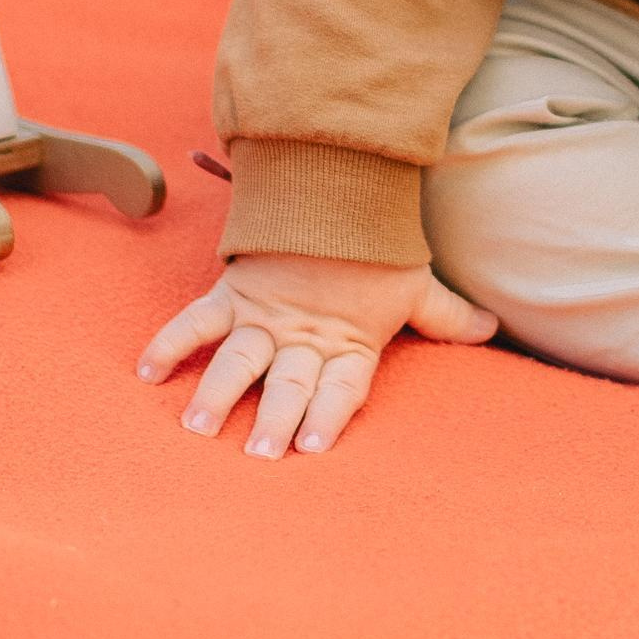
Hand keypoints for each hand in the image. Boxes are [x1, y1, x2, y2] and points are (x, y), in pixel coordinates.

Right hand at [137, 251, 495, 456]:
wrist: (337, 184)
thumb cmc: (378, 247)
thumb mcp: (414, 284)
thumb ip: (447, 316)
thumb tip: (492, 329)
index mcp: (350, 340)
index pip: (341, 386)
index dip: (328, 415)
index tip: (312, 446)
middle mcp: (304, 334)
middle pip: (289, 381)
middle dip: (274, 418)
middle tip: (259, 454)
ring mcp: (265, 315)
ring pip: (239, 358)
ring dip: (218, 392)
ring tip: (198, 426)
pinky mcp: (234, 294)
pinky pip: (196, 321)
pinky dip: (170, 343)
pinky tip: (147, 372)